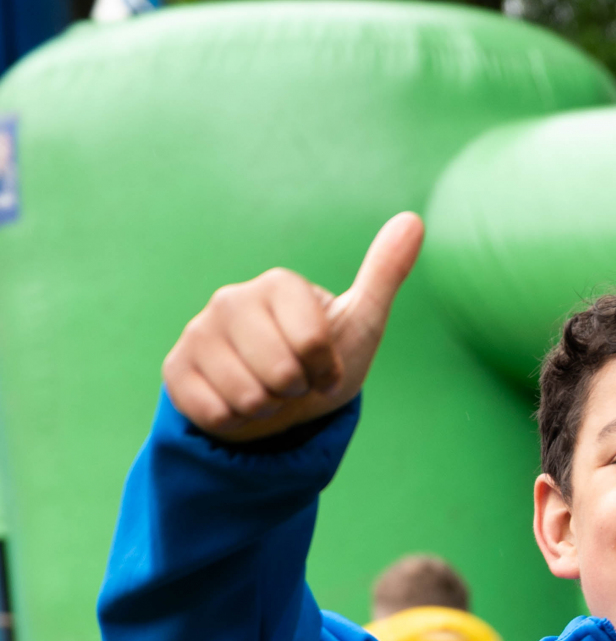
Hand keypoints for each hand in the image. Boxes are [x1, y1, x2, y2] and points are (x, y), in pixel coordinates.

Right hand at [162, 211, 424, 444]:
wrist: (276, 400)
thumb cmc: (322, 360)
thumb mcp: (361, 322)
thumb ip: (384, 274)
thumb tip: (415, 220)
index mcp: (278, 284)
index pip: (313, 343)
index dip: (325, 370)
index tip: (324, 367)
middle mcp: (232, 298)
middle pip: (280, 373)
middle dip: (295, 392)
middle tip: (291, 382)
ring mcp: (199, 331)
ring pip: (247, 396)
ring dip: (265, 408)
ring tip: (265, 391)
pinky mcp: (176, 367)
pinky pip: (214, 411)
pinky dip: (234, 420)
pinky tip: (235, 401)